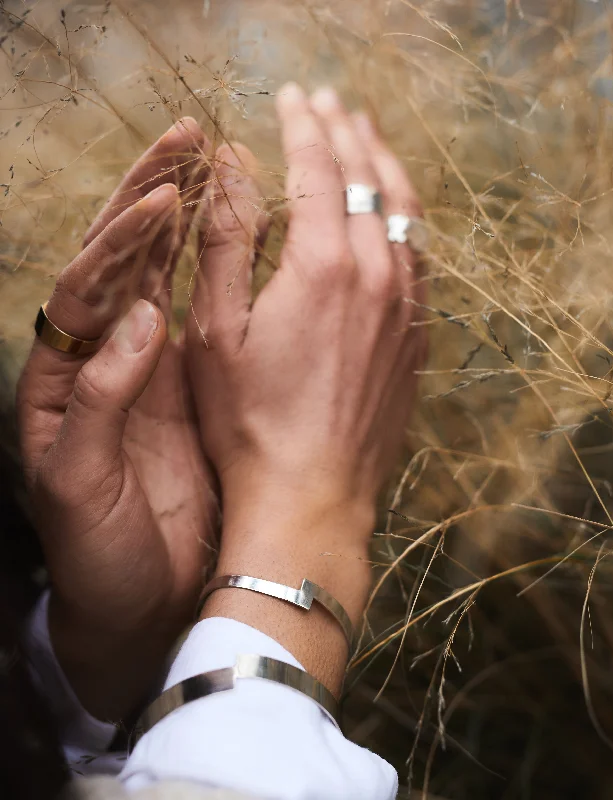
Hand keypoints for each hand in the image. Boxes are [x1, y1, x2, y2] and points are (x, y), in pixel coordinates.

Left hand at [18, 120, 216, 720]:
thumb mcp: (78, 484)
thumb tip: (140, 321)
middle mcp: (100, 362)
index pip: (85, 291)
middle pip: (118, 262)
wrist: (137, 603)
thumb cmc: (96, 555)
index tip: (164, 200)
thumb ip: (98, 401)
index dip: (121, 243)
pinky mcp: (186, 386)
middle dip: (146, 197)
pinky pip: (200, 313)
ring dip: (182, 216)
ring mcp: (147, 369)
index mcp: (59, 381)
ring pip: (161, 275)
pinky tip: (235, 230)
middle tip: (183, 138)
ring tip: (210, 161)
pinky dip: (213, 268)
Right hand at [186, 86, 424, 691]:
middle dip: (347, 131)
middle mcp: (378, 276)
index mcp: (323, 265)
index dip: (302, 124)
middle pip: (369, 179)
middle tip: (330, 101)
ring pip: (405, 214)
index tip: (292, 95)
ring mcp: (406, 309)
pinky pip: (420, 261)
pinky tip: (395, 218)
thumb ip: (226, 240)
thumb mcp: (217, 331)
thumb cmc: (251, 424)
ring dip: (385, 167)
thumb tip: (230, 166)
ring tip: (369, 138)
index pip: (318, 167)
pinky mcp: (416, 341)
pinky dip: (406, 223)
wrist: (312, 498)